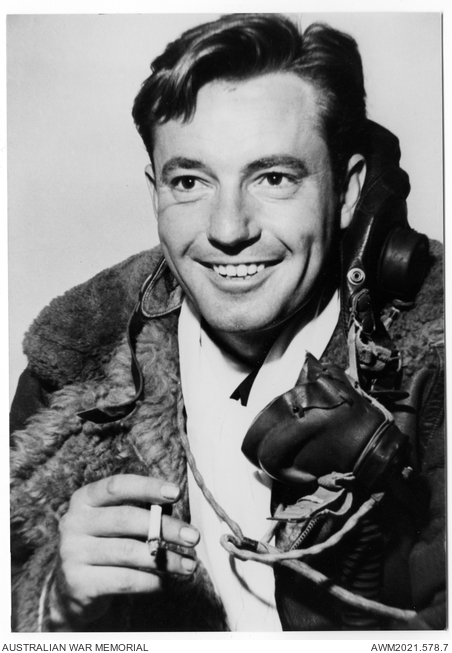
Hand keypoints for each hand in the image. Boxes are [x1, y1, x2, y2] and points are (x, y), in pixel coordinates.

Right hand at [50, 474, 198, 628]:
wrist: (72, 588)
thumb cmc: (106, 543)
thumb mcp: (115, 522)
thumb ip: (140, 512)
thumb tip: (177, 516)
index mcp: (84, 499)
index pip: (116, 486)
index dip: (147, 487)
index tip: (176, 492)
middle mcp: (74, 523)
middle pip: (125, 519)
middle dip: (165, 528)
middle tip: (193, 537)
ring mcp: (72, 553)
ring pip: (128, 552)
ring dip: (165, 559)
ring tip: (189, 565)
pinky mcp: (78, 583)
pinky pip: (124, 580)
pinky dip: (151, 582)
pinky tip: (168, 582)